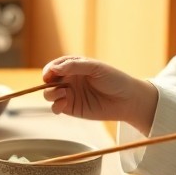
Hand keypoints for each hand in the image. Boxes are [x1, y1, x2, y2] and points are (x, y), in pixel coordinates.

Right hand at [41, 56, 157, 135]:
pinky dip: (55, 106)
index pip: (55, 66)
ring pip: (49, 94)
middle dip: (47, 81)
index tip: (49, 72)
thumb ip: (75, 66)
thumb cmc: (114, 80)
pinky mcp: (71, 108)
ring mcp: (69, 94)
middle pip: (48, 80)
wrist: (127, 100)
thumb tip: (55, 68)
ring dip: (51, 93)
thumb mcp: (96, 68)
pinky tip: (64, 103)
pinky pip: (56, 107)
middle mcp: (69, 80)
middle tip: (52, 82)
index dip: (49, 69)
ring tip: (64, 92)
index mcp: (74, 67)